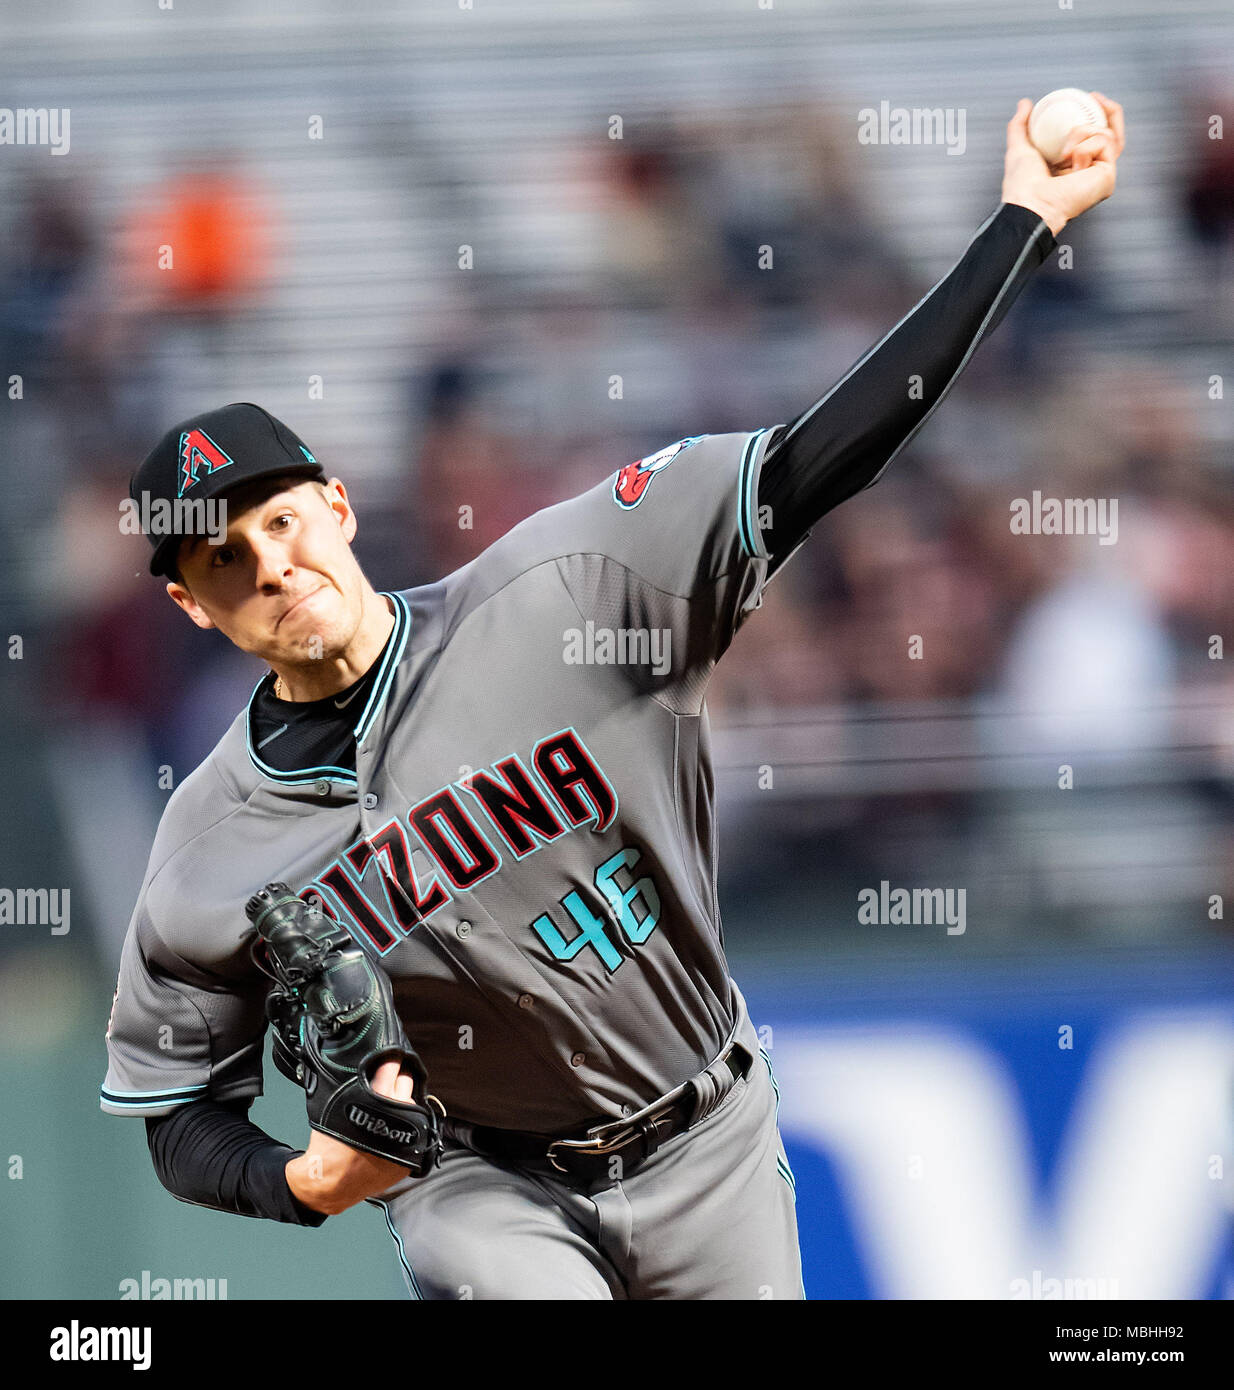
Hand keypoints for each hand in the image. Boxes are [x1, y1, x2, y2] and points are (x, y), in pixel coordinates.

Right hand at [285, 1059, 415, 1215]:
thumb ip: (353, 1082)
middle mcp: (399, 1112)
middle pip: (406, 1081)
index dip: (390, 1058)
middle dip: (398, 1076)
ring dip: (402, 1101)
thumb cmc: (329, 1145)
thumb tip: (365, 1065)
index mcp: (380, 1097)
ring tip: (388, 1105)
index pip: (393, 1065)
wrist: (332, 1183)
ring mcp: (409, 1133)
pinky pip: (415, 1130)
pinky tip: (393, 1126)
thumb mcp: (334, 1104)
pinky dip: (406, 1125)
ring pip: (412, 1105)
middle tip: (389, 1077)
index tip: (391, 1054)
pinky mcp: (412, 1152)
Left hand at [1000, 92, 1124, 235]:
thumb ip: (1020, 126)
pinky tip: (1074, 161)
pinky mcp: (1108, 177)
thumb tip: (1025, 104)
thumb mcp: (1019, 147)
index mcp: (1073, 166)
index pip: (1094, 137)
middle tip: (1095, 97)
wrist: (1029, 203)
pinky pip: (1106, 144)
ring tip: (1064, 151)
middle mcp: (1090, 172)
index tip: (1090, 97)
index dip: (1097, 114)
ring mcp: (1101, 175)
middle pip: (1113, 135)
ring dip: (1084, 132)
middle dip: (1110, 111)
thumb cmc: (1022, 187)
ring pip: (1108, 135)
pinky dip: (1087, 146)